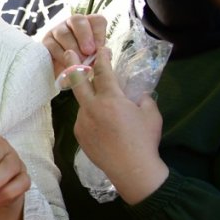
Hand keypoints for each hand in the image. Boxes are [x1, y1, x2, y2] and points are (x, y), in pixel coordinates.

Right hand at [41, 14, 107, 78]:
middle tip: (88, 52)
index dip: (98, 33)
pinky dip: (60, 55)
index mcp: (90, 25)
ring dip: (72, 48)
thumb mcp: (96, 58)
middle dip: (84, 36)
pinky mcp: (46, 42)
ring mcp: (57, 30)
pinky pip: (52, 45)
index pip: (97, 20)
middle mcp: (72, 23)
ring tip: (78, 61)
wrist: (67, 74)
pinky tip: (66, 63)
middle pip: (77, 20)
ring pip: (63, 33)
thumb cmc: (85, 63)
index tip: (99, 48)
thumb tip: (105, 53)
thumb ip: (100, 54)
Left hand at [67, 48, 168, 203]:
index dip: (102, 59)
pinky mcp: (79, 134)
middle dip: (72, 63)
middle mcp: (92, 107)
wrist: (132, 169)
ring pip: (84, 104)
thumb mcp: (151, 115)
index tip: (102, 50)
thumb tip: (138, 95)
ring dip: (92, 101)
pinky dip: (92, 118)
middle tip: (68, 52)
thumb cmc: (144, 140)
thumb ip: (143, 99)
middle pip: (78, 81)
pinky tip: (105, 128)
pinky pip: (84, 120)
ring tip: (108, 113)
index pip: (103, 73)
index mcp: (110, 99)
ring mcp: (82, 121)